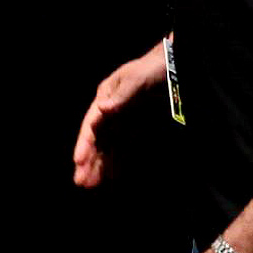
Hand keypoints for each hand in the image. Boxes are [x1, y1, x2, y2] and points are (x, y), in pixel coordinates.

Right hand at [71, 45, 166, 187]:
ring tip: (91, 185)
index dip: (84, 143)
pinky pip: (125, 146)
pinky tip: (113, 176)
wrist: (175, 66)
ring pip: (109, 146)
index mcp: (106, 96)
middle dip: (89, 160)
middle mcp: (111, 110)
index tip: (78, 160)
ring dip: (101, 165)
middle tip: (81, 182)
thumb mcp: (137, 78)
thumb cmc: (153, 67)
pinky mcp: (138, 126)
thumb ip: (121, 95)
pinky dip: (119, 161)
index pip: (92, 124)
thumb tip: (103, 109)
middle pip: (98, 138)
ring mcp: (124, 119)